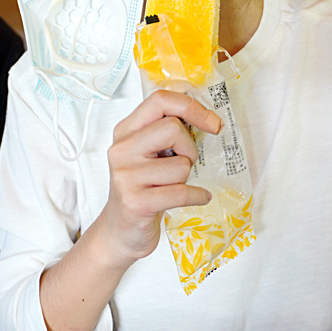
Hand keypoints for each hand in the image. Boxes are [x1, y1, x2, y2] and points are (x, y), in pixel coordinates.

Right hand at [95, 89, 221, 266]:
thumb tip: (207, 118)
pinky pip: (182, 192)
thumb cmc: (141, 188)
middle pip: (173, 128)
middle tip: (183, 163)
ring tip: (172, 185)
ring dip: (186, 178)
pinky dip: (197, 196)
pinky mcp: (136, 203)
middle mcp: (121, 149)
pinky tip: (196, 197)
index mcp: (125, 131)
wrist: (119, 230)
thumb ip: (165, 132)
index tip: (212, 122)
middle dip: (189, 148)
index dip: (191, 107)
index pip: (160, 100)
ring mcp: (126, 176)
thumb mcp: (147, 153)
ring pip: (180, 165)